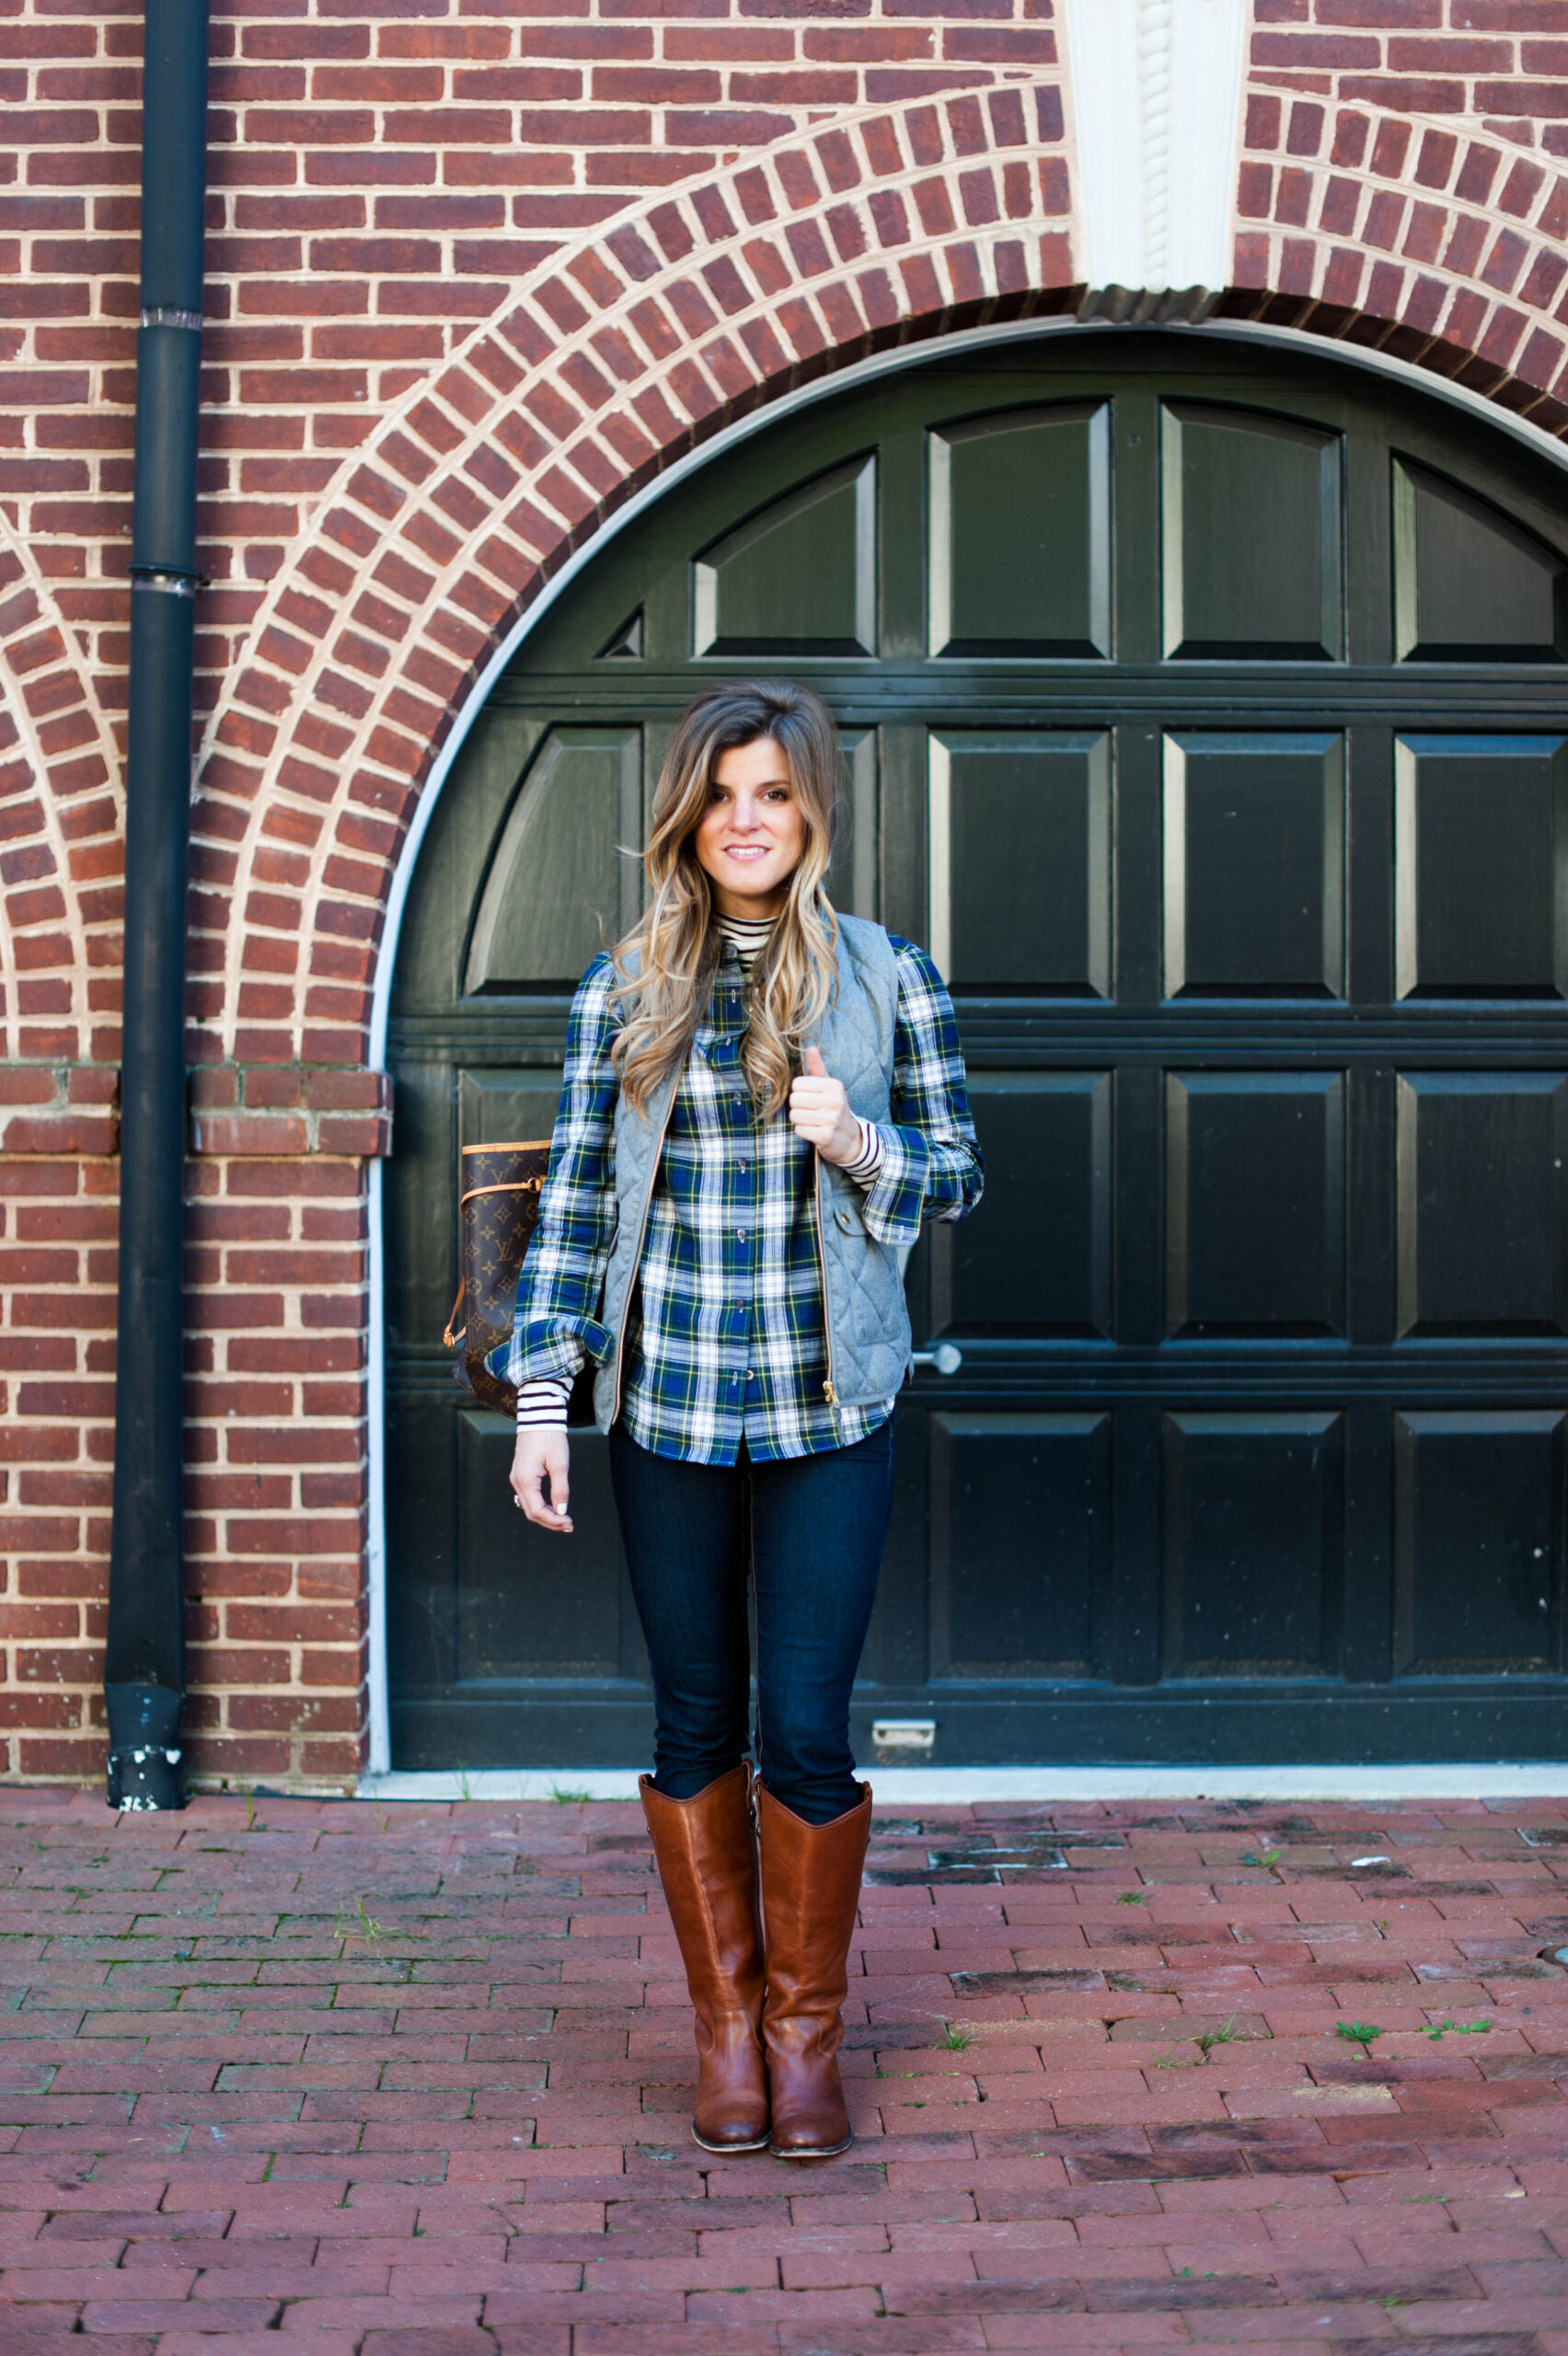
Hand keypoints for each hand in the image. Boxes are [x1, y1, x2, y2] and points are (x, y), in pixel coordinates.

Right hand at [510, 1426, 572, 1534]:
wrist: (539, 1418)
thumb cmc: (550, 1438)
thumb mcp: (560, 1464)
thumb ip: (561, 1489)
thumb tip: (562, 1512)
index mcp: (525, 1479)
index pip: (537, 1511)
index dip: (553, 1521)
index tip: (569, 1522)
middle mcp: (517, 1482)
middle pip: (531, 1512)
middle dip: (550, 1522)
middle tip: (570, 1526)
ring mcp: (517, 1479)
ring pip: (529, 1507)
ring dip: (546, 1516)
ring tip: (565, 1520)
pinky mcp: (521, 1475)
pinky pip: (529, 1498)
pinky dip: (542, 1507)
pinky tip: (555, 1509)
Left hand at [788, 1045, 862, 1166]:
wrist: (850, 1139)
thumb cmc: (834, 1109)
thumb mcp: (829, 1087)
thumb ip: (817, 1068)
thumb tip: (810, 1047)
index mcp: (834, 1085)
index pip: (797, 1084)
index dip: (800, 1092)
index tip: (811, 1098)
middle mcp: (835, 1101)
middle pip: (794, 1099)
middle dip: (798, 1107)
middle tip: (811, 1111)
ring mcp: (831, 1119)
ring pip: (795, 1115)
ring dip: (800, 1120)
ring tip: (813, 1121)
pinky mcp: (826, 1136)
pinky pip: (799, 1130)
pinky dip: (803, 1132)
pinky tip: (815, 1131)